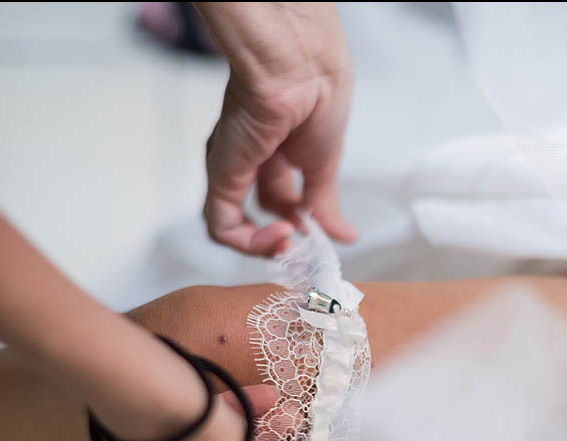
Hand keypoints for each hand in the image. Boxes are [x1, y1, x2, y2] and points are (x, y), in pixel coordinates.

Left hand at [196, 2, 356, 254]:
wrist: (303, 70)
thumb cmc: (319, 96)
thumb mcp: (326, 162)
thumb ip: (325, 203)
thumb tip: (345, 237)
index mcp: (278, 147)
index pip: (279, 197)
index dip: (300, 220)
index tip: (325, 233)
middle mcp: (250, 158)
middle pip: (258, 211)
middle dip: (285, 234)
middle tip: (307, 242)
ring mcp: (233, 168)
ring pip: (235, 227)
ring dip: (265, 245)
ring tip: (291, 240)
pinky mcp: (221, 176)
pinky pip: (223, 227)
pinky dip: (250, 243)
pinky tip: (282, 236)